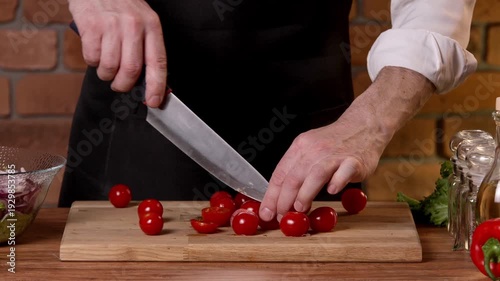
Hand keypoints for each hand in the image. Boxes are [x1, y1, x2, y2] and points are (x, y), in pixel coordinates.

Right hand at [68, 0, 166, 106]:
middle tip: (120, 85)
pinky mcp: (91, 26)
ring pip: (110, 67)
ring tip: (106, 66)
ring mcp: (112, 25)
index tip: (154, 101)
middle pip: (132, 70)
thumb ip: (147, 47)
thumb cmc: (121, 5)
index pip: (158, 62)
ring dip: (106, 75)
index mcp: (151, 25)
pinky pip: (92, 58)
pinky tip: (95, 51)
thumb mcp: (142, 20)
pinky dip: (92, 62)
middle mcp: (134, 25)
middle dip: (124, 85)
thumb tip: (150, 81)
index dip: (156, 86)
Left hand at [259, 66, 434, 221]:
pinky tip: (332, 191)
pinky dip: (337, 182)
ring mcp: (335, 154)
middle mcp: (314, 149)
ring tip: (299, 209)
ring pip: (315, 175)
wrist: (363, 126)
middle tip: (282, 216)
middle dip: (284, 200)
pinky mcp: (354, 160)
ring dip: (305, 194)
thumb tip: (281, 200)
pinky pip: (344, 172)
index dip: (271, 196)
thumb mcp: (309, 150)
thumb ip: (297, 172)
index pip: (280, 173)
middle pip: (294, 176)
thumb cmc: (333, 143)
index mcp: (300, 147)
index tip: (266, 213)